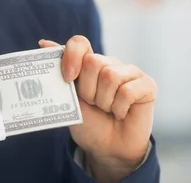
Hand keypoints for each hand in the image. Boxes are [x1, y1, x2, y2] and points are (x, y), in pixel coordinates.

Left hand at [39, 37, 156, 182]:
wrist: (106, 148)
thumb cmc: (88, 122)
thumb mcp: (68, 97)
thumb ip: (59, 70)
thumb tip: (43, 43)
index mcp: (89, 62)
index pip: (79, 43)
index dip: (71, 56)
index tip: (67, 78)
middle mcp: (110, 63)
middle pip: (93, 61)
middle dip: (87, 90)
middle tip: (93, 104)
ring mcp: (130, 72)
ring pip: (111, 76)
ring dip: (104, 101)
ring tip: (107, 109)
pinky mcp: (147, 85)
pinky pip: (128, 90)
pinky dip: (120, 108)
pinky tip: (121, 113)